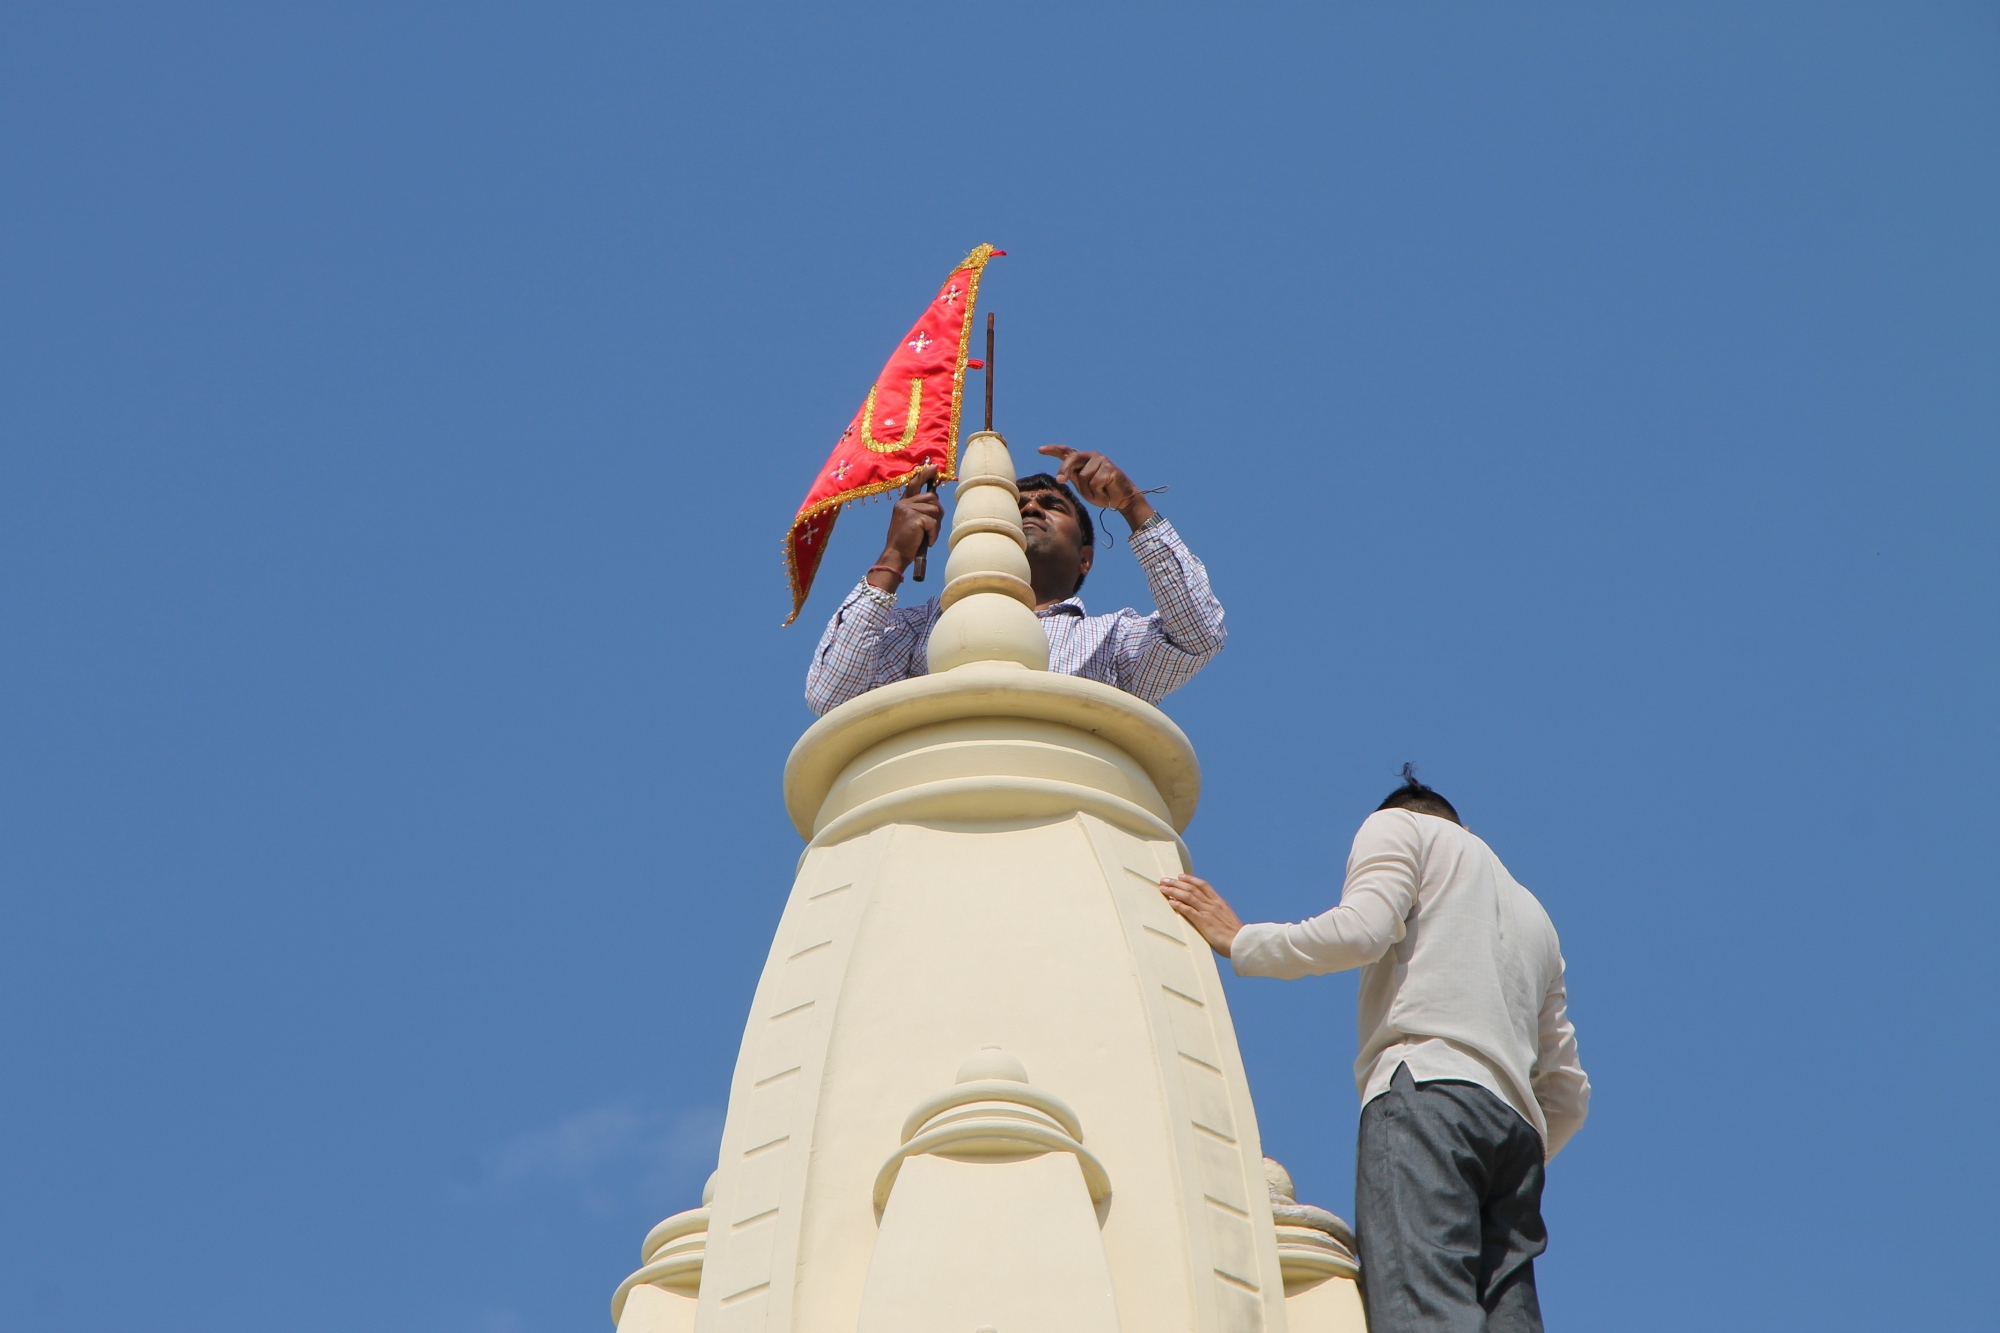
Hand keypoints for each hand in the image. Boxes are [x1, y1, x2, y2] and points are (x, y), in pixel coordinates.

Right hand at [871, 467, 940, 588]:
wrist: (896, 555)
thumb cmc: (906, 542)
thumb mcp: (910, 522)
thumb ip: (920, 510)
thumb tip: (936, 502)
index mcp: (902, 503)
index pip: (914, 483)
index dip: (925, 474)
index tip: (934, 467)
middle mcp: (904, 503)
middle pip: (932, 498)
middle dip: (938, 513)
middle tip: (932, 528)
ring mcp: (908, 509)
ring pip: (935, 510)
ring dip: (936, 526)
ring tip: (926, 536)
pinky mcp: (914, 518)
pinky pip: (933, 523)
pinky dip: (934, 534)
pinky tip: (927, 541)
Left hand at [1038, 445, 1155, 526]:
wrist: (1122, 499)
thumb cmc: (1101, 493)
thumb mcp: (1083, 486)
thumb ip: (1074, 478)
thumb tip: (1061, 475)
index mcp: (1082, 461)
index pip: (1066, 452)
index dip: (1053, 450)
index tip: (1040, 450)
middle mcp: (1091, 457)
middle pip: (1072, 459)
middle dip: (1064, 470)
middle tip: (1060, 480)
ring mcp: (1101, 460)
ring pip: (1083, 476)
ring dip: (1088, 490)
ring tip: (1098, 491)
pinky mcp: (1109, 468)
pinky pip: (1095, 482)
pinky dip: (1098, 492)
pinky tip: (1106, 491)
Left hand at [1159, 874, 1242, 956]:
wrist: (1241, 943)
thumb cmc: (1235, 936)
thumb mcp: (1227, 918)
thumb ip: (1218, 914)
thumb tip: (1212, 915)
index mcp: (1219, 902)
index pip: (1203, 885)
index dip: (1190, 879)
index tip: (1180, 876)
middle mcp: (1212, 904)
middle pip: (1192, 888)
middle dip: (1177, 883)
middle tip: (1165, 880)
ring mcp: (1208, 911)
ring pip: (1188, 896)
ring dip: (1174, 891)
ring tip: (1163, 888)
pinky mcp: (1203, 921)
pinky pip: (1188, 910)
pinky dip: (1179, 905)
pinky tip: (1170, 902)